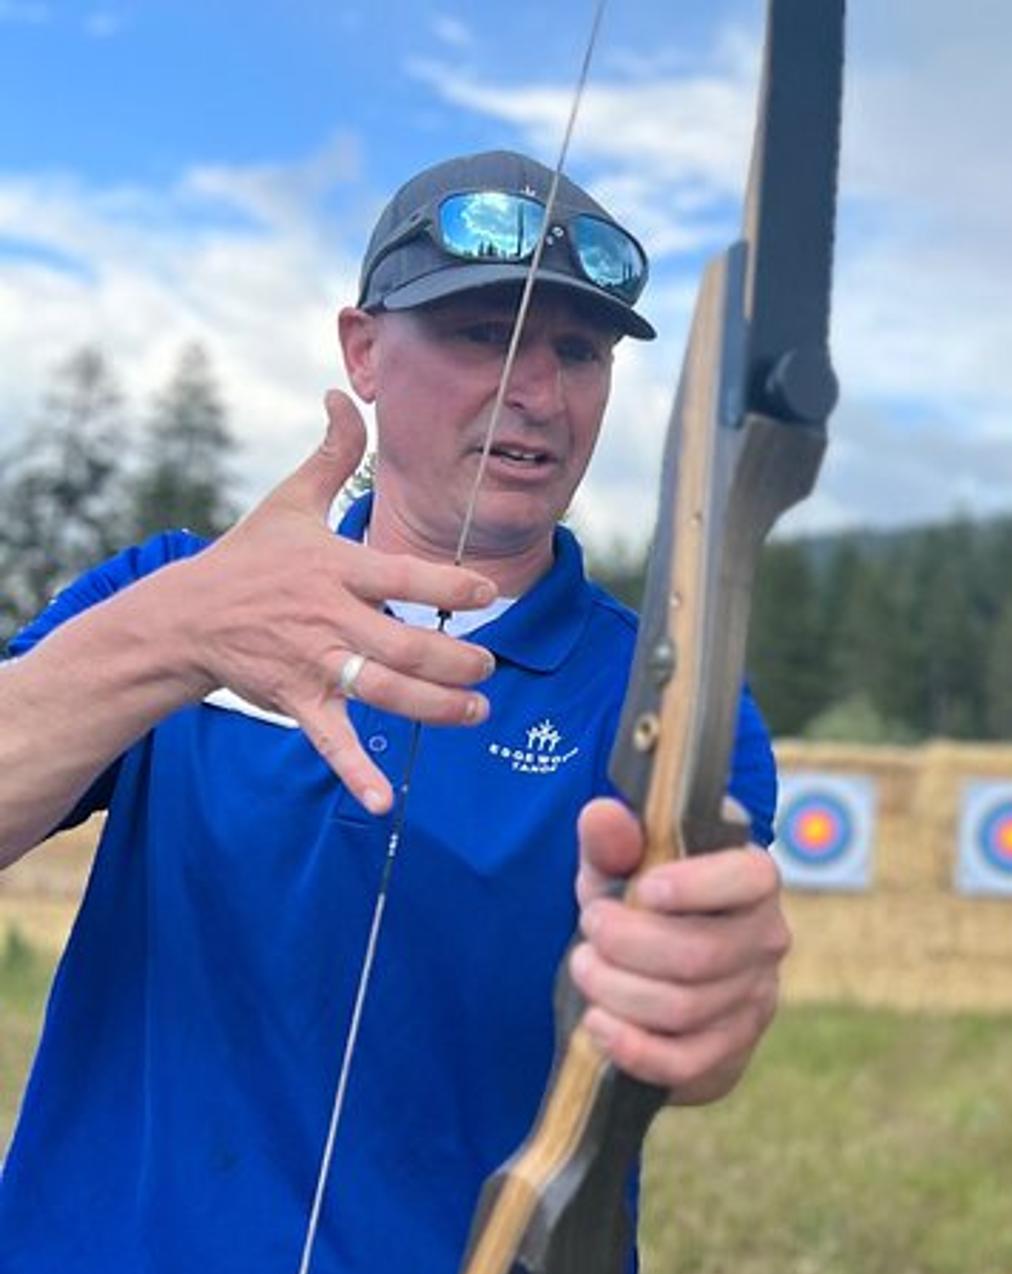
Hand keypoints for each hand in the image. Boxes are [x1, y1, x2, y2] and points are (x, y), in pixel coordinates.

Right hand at [164, 391, 498, 812]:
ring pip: (383, 691)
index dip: (450, 586)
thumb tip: (343, 393)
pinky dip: (356, 771)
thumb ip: (332, 454)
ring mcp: (313, 662)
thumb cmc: (248, 559)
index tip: (488, 592)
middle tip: (487, 668)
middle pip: (405, 645)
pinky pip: (331, 740)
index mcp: (336, 568)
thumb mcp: (289, 502)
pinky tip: (385, 800)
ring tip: (475, 711)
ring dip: (434, 708)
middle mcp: (329, 617)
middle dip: (455, 661)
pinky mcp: (296, 699)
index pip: (404, 576)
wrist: (182, 616)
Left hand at [570, 796, 790, 1103]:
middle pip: (700, 954)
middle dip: (626, 943)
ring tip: (585, 967)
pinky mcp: (729, 1049)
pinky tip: (597, 1022)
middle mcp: (766, 938)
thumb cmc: (643, 908)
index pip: (749, 879)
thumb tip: (601, 814)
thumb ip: (613, 839)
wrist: (654, 976)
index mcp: (753, 880)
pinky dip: (629, 1046)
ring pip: (683, 1008)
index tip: (644, 889)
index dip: (697, 886)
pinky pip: (682, 1060)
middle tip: (589, 928)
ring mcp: (754, 999)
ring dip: (616, 990)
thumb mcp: (621, 868)